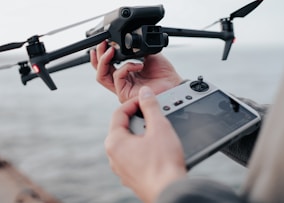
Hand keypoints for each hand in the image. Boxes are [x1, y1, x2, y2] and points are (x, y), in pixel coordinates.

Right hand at [90, 41, 183, 102]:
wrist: (173, 84)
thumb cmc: (164, 74)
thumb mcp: (148, 55)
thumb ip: (135, 49)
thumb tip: (126, 41)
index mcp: (125, 73)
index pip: (106, 65)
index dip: (101, 54)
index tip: (103, 42)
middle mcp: (122, 81)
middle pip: (100, 70)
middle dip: (98, 56)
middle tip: (103, 45)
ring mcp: (122, 88)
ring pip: (102, 76)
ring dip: (104, 61)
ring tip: (110, 50)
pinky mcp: (125, 93)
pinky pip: (118, 77)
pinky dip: (126, 67)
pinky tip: (137, 64)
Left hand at [105, 86, 186, 202]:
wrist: (169, 192)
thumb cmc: (163, 163)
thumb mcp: (159, 127)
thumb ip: (151, 107)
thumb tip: (145, 92)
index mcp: (115, 142)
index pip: (119, 113)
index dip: (134, 103)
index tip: (147, 99)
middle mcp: (114, 157)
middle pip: (123, 128)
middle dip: (139, 118)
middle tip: (154, 114)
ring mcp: (122, 169)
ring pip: (130, 143)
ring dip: (143, 134)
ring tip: (159, 131)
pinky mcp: (132, 177)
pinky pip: (135, 156)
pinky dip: (144, 148)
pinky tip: (159, 149)